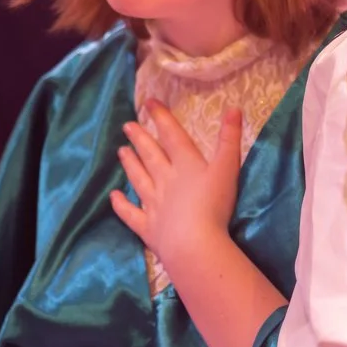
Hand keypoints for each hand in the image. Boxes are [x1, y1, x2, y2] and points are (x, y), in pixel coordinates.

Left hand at [110, 101, 242, 267]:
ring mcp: (153, 204)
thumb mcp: (227, 168)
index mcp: (185, 164)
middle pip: (151, 155)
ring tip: (121, 151)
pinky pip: (131, 214)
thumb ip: (230, 138)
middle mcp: (165, 180)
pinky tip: (113, 197)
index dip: (161, 117)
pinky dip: (121, 205)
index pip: (172, 135)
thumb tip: (233, 107)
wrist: (194, 243)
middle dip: (140, 139)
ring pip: (139, 179)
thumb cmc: (214, 205)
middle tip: (127, 126)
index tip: (148, 102)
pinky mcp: (148, 227)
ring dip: (130, 164)